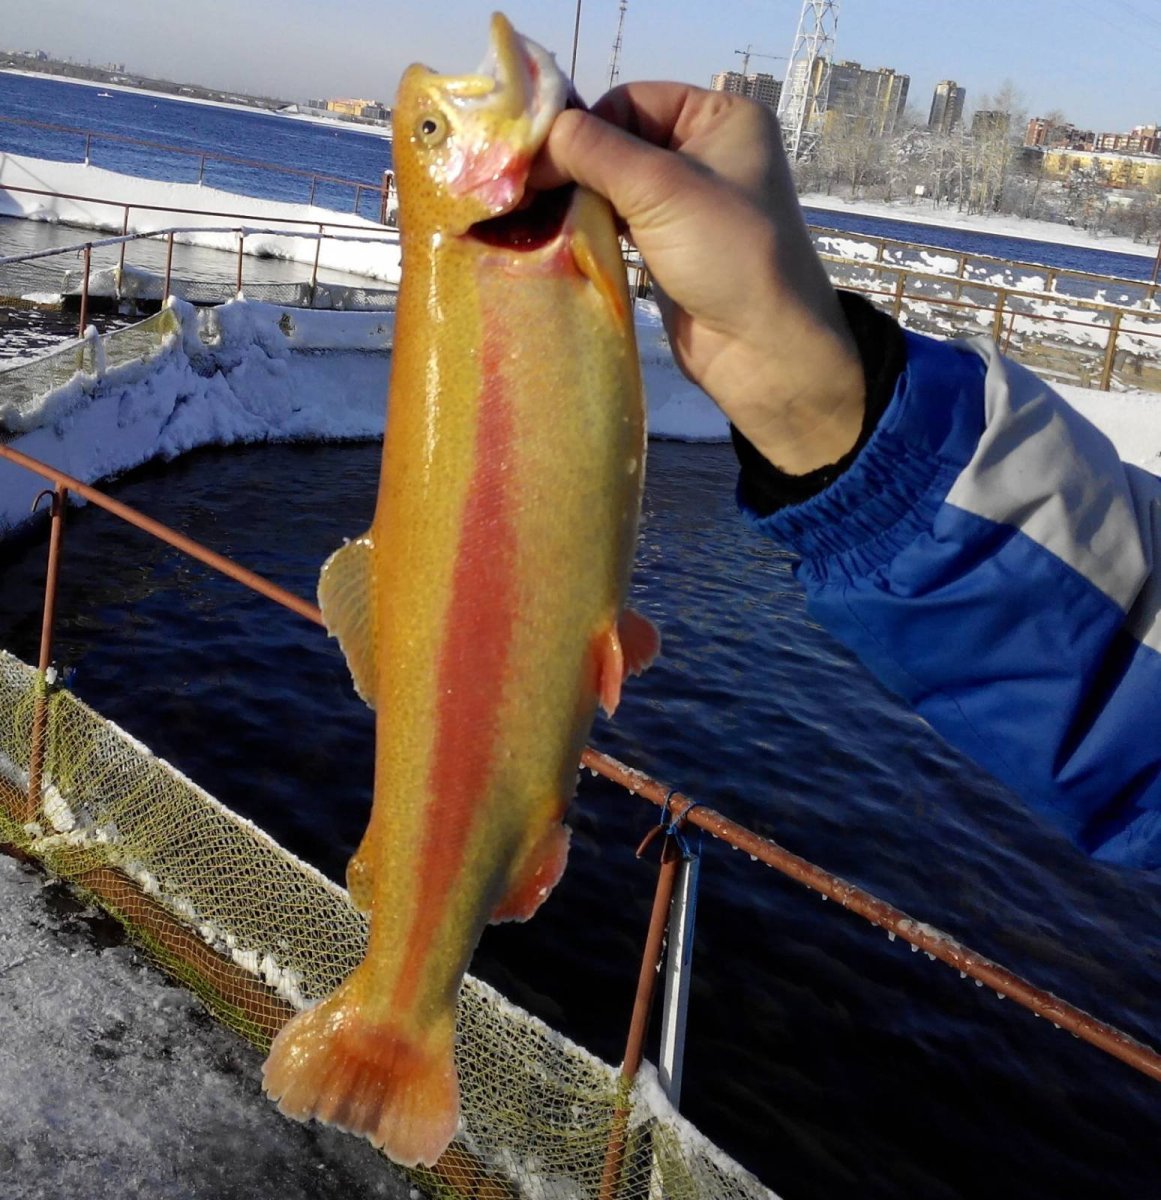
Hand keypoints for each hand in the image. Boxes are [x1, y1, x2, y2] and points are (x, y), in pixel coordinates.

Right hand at [530, 84, 864, 474]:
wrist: (761, 350)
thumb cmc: (726, 255)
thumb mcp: (661, 188)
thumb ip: (596, 152)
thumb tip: (539, 136)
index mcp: (721, 117)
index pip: (631, 101)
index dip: (585, 127)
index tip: (541, 163)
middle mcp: (706, 153)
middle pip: (618, 141)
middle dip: (575, 166)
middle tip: (526, 193)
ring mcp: (686, 204)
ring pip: (613, 186)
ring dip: (578, 200)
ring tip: (535, 216)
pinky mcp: (668, 248)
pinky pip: (617, 225)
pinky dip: (589, 228)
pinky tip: (559, 237)